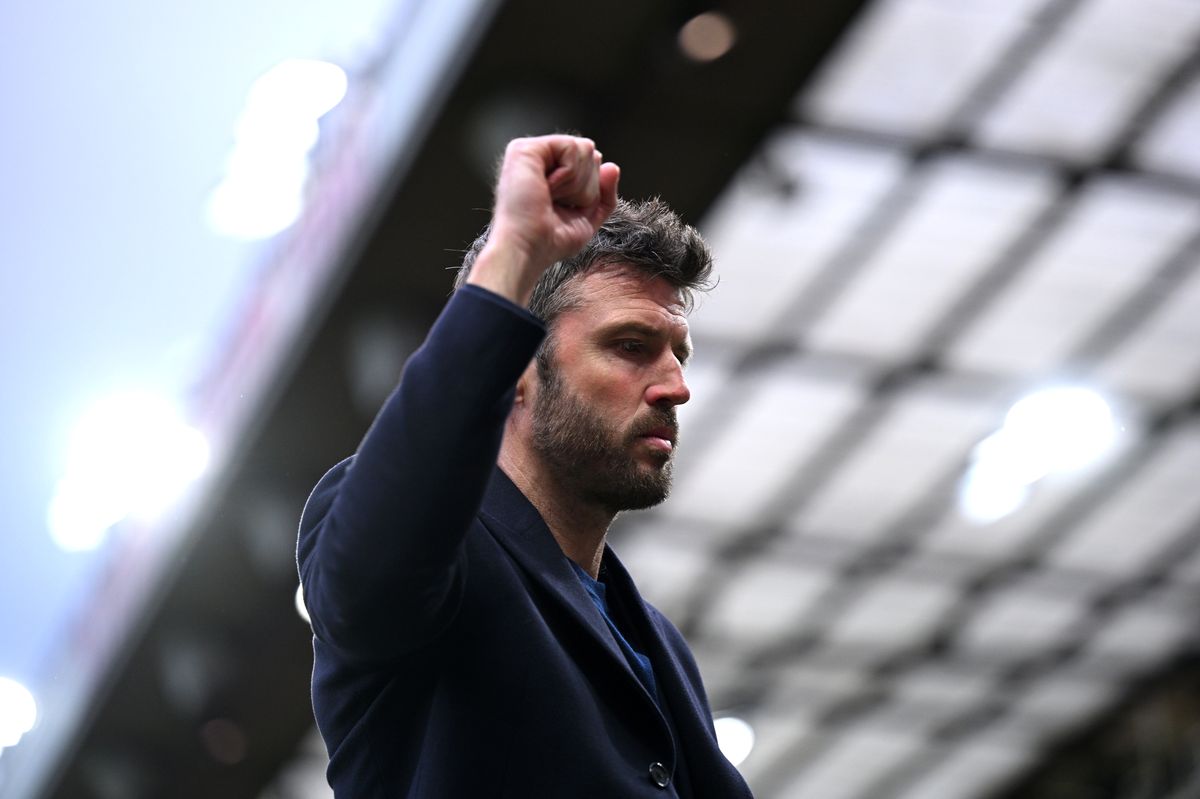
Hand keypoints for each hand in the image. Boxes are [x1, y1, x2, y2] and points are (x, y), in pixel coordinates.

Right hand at [467, 135, 619, 305]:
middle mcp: (539, 159)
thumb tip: (612, 166)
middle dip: (585, 186)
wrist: (528, 250)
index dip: (591, 191)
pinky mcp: (525, 148)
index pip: (592, 163)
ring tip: (549, 197)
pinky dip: (569, 174)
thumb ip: (604, 194)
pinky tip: (547, 188)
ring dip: (576, 183)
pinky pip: (572, 147)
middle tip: (556, 204)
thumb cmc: (550, 242)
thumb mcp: (588, 218)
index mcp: (550, 172)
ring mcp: (530, 152)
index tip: (565, 210)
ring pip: (585, 148)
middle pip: (591, 153)